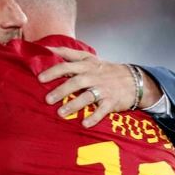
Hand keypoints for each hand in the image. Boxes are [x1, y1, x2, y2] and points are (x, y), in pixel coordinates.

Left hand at [37, 47, 160, 127]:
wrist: (134, 80)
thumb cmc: (105, 70)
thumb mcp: (89, 58)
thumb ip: (68, 54)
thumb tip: (47, 50)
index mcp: (86, 65)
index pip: (67, 65)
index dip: (53, 71)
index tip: (40, 78)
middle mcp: (93, 76)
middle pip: (75, 82)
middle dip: (61, 90)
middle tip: (47, 99)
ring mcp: (103, 89)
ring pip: (87, 96)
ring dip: (74, 105)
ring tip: (60, 113)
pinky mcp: (111, 101)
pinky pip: (102, 110)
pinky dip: (94, 117)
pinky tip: (84, 124)